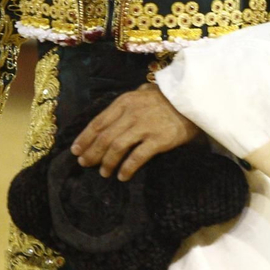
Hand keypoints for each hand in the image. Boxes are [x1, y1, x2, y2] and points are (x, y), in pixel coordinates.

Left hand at [71, 83, 200, 181]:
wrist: (193, 100)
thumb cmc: (168, 98)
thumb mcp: (144, 92)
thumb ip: (128, 103)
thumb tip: (113, 114)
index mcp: (124, 101)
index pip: (98, 122)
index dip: (84, 138)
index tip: (76, 151)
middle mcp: (131, 113)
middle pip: (104, 137)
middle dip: (92, 153)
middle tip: (85, 164)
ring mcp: (144, 126)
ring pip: (117, 147)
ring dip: (107, 162)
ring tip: (103, 173)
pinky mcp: (158, 140)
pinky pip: (137, 157)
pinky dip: (127, 168)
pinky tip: (122, 176)